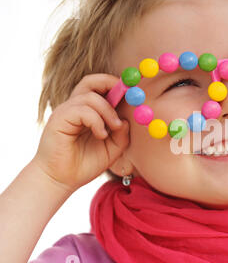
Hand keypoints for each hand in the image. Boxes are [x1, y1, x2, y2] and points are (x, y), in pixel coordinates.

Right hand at [32, 74, 129, 192]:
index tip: (132, 92)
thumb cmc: (84, 164)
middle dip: (110, 83)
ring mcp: (66, 112)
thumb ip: (122, 134)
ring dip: (108, 112)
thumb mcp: (112, 149)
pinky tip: (101, 135)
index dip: (116, 86)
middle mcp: (75, 108)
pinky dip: (97, 121)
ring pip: (90, 97)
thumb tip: (127, 120)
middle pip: (90, 81)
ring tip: (113, 129)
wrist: (62, 181)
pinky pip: (82, 110)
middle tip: (127, 95)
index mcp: (87, 111)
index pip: (99, 87)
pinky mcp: (59, 119)